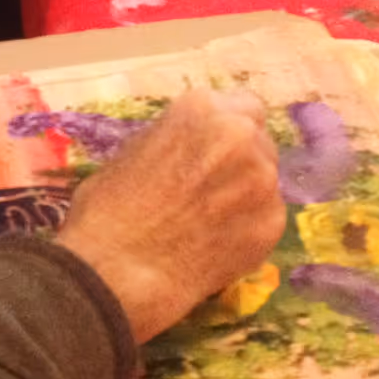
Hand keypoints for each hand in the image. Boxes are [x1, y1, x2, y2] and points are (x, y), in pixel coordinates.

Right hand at [54, 90, 284, 341]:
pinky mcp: (272, 224)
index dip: (227, 132)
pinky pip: (266, 218)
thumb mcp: (133, 152)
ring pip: (266, 180)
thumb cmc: (106, 210)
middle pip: (258, 141)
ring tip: (211, 222)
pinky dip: (248, 228)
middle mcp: (240, 135)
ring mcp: (262, 180)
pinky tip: (218, 245)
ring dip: (246, 195)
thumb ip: (175, 140)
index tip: (215, 152)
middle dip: (239, 162)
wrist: (114, 272)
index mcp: (202, 108)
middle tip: (212, 190)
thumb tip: (191, 148)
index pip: (243, 106)